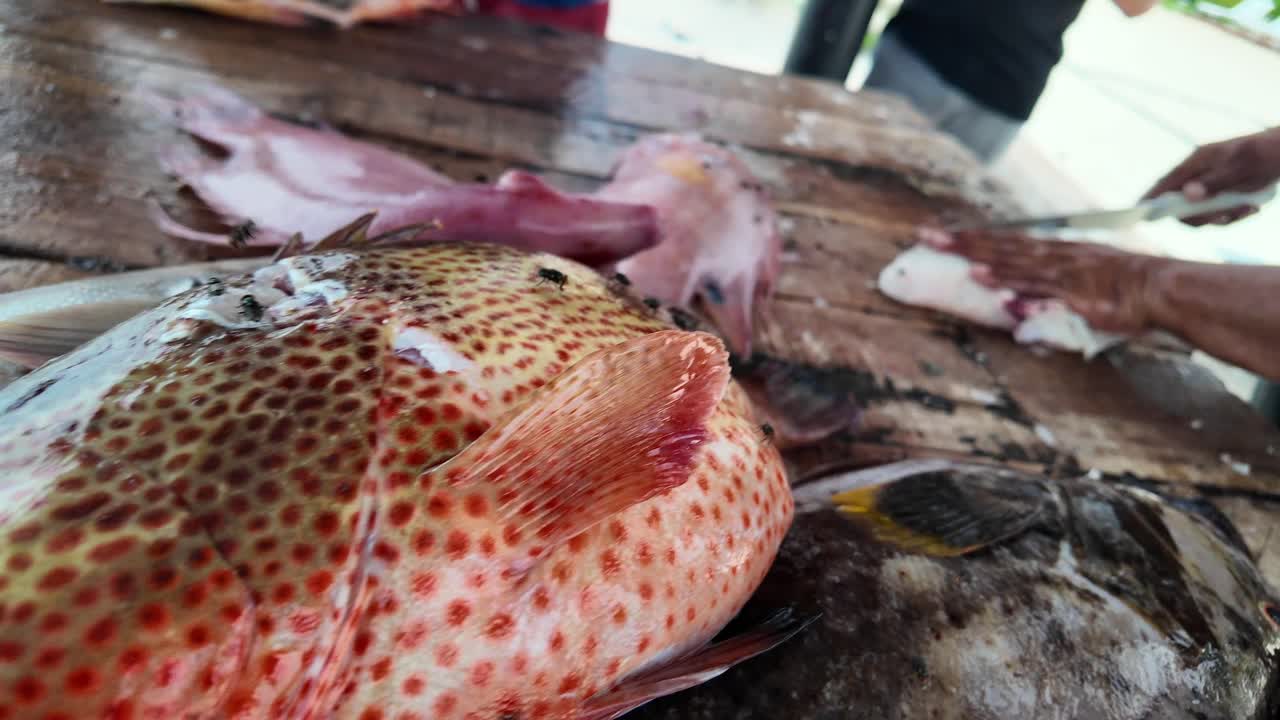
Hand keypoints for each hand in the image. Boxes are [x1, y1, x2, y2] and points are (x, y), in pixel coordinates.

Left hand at [919, 227, 1165, 334]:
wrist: (1162, 290)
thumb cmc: (1125, 294)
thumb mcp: (1081, 293)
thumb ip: (1048, 302)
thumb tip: (1015, 310)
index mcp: (1054, 253)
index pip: (1006, 242)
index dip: (974, 238)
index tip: (943, 234)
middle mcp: (1052, 257)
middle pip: (999, 245)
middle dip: (961, 241)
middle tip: (924, 234)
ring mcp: (1060, 272)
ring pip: (1010, 260)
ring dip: (976, 253)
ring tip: (944, 247)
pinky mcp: (1071, 291)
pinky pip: (1033, 286)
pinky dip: (1007, 281)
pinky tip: (982, 278)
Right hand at [1142, 127, 1279, 225]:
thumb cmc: (1267, 152)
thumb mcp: (1243, 165)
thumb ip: (1214, 181)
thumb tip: (1187, 195)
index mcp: (1197, 161)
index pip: (1166, 182)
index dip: (1152, 199)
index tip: (1141, 215)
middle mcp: (1199, 176)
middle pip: (1182, 206)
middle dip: (1201, 216)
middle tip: (1223, 215)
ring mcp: (1212, 186)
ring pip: (1202, 214)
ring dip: (1222, 218)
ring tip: (1246, 209)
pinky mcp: (1225, 195)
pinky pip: (1220, 215)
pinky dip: (1234, 216)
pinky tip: (1252, 207)